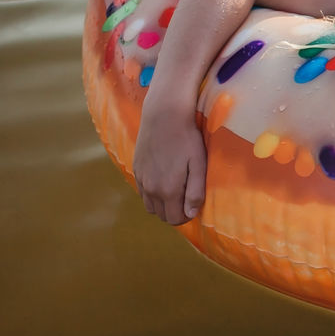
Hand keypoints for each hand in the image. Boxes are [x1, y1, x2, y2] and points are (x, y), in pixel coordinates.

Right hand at [133, 104, 206, 225]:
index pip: (174, 219)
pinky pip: (142, 192)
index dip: (185, 217)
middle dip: (174, 212)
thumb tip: (191, 213)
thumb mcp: (198, 165)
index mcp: (168, 190)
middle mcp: (151, 189)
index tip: (193, 206)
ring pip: (150, 206)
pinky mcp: (136, 169)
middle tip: (187, 198)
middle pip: (161, 215)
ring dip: (162, 204)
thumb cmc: (187, 139)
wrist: (164, 116)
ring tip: (176, 190)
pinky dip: (152, 193)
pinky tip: (163, 180)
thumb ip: (195, 191)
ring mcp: (141, 179)